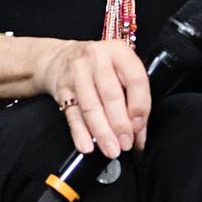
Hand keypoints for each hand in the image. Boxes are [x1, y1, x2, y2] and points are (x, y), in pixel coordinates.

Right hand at [39, 39, 150, 158]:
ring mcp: (77, 72)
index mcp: (119, 52)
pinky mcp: (62, 88)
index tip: (139, 127)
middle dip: (120, 123)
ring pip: (91, 106)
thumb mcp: (120, 70)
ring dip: (102, 132)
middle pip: (111, 94)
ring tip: (111, 149)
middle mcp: (97, 58)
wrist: (62, 57)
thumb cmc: (100, 68)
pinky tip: (87, 146)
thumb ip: (133, 99)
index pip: (135, 79)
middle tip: (126, 144)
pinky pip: (72, 114)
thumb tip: (139, 135)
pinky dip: (80, 133)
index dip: (140, 106)